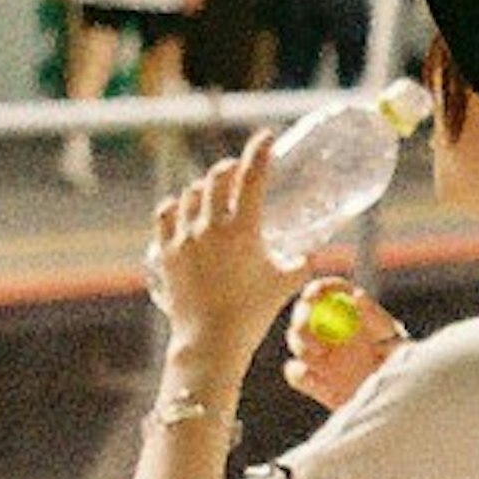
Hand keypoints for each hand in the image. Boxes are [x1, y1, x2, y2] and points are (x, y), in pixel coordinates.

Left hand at [148, 135, 290, 378]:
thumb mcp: (286, 283)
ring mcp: (184, 239)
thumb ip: (302, 262)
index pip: (252, 177)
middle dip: (229, 168)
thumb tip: (312, 251)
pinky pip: (166, 215)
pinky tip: (182, 208)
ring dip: (203, 187)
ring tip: (211, 193)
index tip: (266, 136)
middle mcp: (210, 227)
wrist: (210, 342)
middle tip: (238, 171)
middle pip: (215, 177)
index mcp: (242, 230)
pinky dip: (176, 206)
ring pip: (189, 193)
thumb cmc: (252, 313)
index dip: (260, 151)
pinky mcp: (166, 253)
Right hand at [285, 276, 400, 411]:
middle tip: (308, 326)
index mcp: (354, 315)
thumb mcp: (396, 342)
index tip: (312, 295)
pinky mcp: (315, 381)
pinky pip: (295, 373)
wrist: (399, 407)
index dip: (317, 289)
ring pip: (296, 341)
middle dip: (301, 318)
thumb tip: (356, 296)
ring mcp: (322, 357)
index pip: (329, 293)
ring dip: (302, 346)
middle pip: (305, 314)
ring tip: (322, 356)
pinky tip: (320, 381)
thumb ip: (376, 319)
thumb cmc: (405, 371)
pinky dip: (301, 374)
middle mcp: (334, 332)